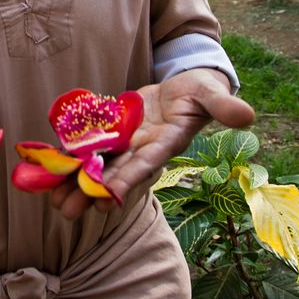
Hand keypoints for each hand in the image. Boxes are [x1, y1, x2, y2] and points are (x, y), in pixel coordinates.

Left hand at [51, 69, 254, 219]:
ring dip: (77, 182)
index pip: (146, 165)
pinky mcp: (115, 132)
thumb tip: (247, 115)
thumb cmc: (200, 90)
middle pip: (116, 173)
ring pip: (100, 165)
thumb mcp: (211, 92)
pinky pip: (91, 146)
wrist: (186, 86)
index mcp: (167, 142)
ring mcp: (128, 142)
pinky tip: (50, 169)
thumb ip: (223, 106)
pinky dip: (72, 157)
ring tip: (53, 201)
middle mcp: (145, 148)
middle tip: (67, 212)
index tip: (108, 199)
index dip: (128, 180)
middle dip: (93, 192)